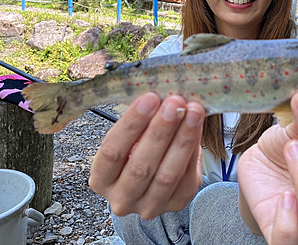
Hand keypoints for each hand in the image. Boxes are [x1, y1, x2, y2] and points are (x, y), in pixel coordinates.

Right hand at [89, 92, 204, 219]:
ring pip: (167, 175)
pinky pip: (187, 179)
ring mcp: (149, 206)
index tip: (149, 98)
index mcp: (101, 179)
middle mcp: (121, 198)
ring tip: (192, 112)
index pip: (112, 152)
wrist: (151, 175)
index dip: (131, 124)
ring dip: (182, 139)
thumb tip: (158, 91)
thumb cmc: (136, 147)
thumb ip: (139, 119)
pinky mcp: (175, 205)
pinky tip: (197, 128)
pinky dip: (193, 151)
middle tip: (174, 103)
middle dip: (160, 131)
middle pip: (141, 166)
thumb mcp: (128, 136)